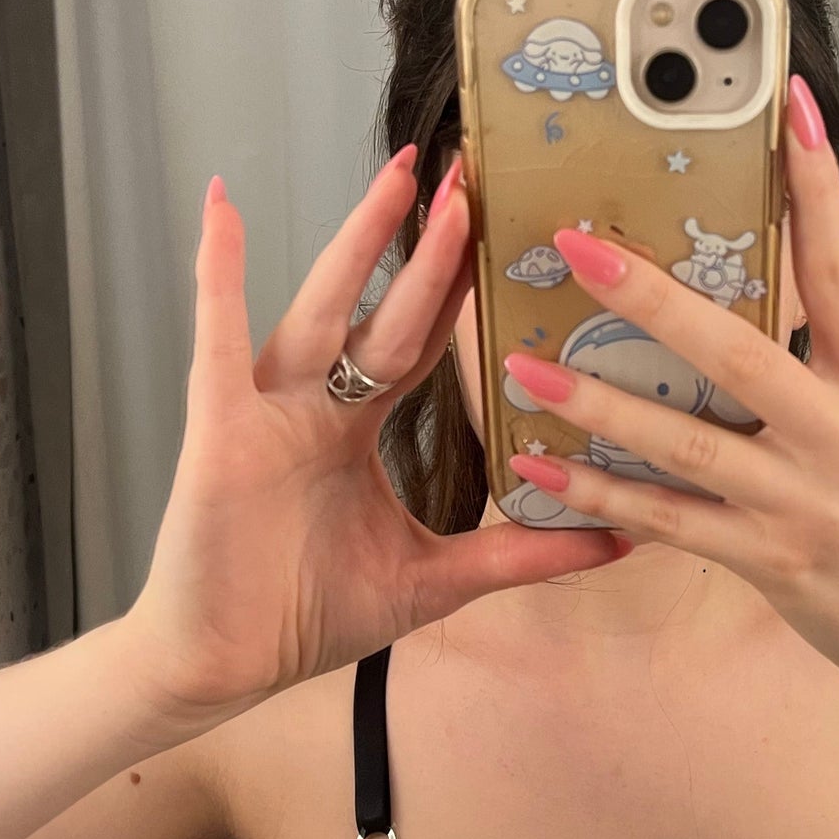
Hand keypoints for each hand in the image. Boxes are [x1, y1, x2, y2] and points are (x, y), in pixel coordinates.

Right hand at [124, 151, 628, 721]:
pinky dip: (218, 272)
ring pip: (323, 309)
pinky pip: (218, 337)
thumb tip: (620, 544)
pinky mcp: (221, 429)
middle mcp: (316, 407)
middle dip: (430, 248)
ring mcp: (267, 410)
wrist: (221, 663)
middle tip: (475, 175)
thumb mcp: (435, 581)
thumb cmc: (305, 615)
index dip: (460, 290)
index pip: (421, 345)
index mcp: (357, 432)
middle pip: (383, 310)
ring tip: (404, 179)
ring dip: (360, 242)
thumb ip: (520, 555)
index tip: (502, 230)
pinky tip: (223, 206)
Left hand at [499, 74, 838, 700]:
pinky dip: (602, 496)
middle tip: (579, 249)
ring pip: (689, 445)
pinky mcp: (766, 559)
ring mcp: (802, 503)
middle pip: (739, 354)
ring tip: (527, 370)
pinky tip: (543, 471)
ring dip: (600, 406)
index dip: (814, 190)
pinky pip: (670, 523)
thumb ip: (830, 354)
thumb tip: (764, 283)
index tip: (784, 108)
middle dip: (652, 299)